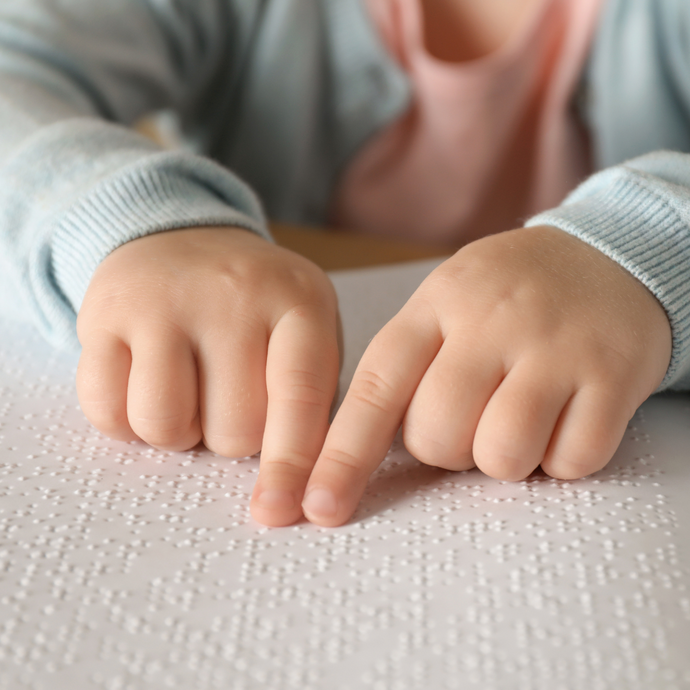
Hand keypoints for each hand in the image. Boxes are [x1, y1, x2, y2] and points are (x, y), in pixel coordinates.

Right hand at [76, 227, 339, 525]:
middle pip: (234, 430)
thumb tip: (300, 490)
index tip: (282, 513)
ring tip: (188, 392)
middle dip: (231, 435)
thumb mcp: (304, 329)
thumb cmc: (253, 306)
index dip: (293, 463)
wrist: (179, 239)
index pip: (300, 395)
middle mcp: (233, 294)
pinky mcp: (104, 315)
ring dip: (177, 433)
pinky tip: (143, 385)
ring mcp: (164, 300)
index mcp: (299, 301)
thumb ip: (311, 398)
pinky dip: (125, 422)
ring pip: (165, 426)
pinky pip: (106, 411)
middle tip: (226, 395)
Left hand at [301, 226, 672, 526]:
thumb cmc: (508, 298)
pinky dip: (561, 458)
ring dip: (504, 457)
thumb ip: (404, 368)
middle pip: (437, 435)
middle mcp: (490, 321)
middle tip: (474, 416)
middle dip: (446, 448)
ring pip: (501, 455)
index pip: (376, 387)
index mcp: (436, 305)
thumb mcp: (445, 304)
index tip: (319, 507)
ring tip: (518, 418)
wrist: (608, 257)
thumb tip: (355, 454)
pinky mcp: (612, 373)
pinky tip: (566, 416)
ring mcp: (555, 346)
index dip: (344, 455)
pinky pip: (571, 461)